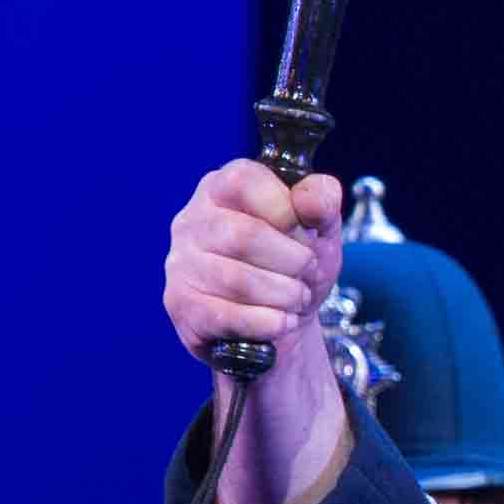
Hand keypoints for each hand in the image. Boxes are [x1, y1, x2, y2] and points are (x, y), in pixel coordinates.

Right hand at [166, 161, 344, 370]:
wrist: (282, 322)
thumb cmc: (295, 265)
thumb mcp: (320, 230)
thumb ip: (322, 203)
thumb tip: (315, 195)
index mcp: (220, 189)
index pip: (243, 181)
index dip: (285, 209)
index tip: (305, 232)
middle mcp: (192, 221)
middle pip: (243, 236)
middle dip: (293, 261)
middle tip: (309, 273)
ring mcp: (181, 264)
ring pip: (236, 280)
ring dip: (284, 294)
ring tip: (299, 298)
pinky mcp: (182, 305)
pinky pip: (227, 317)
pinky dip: (268, 323)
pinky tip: (283, 322)